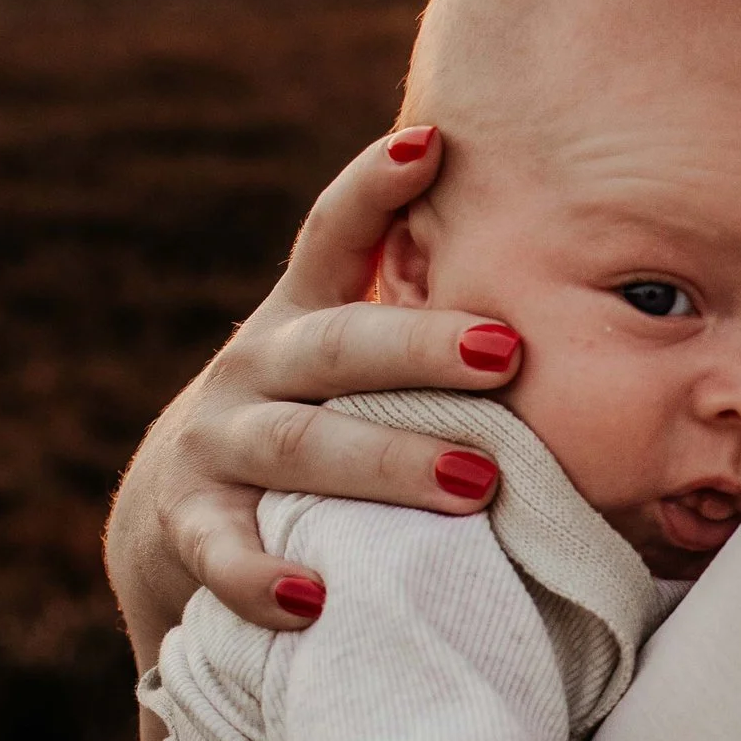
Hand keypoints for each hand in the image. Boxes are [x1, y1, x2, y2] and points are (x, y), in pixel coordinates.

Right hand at [103, 122, 528, 650]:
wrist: (182, 516)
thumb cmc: (316, 428)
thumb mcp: (347, 367)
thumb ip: (415, 325)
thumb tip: (558, 280)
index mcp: (304, 318)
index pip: (335, 235)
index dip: (376, 185)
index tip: (432, 141)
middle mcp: (255, 366)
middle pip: (339, 346)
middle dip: (423, 347)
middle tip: (509, 354)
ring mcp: (217, 444)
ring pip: (300, 445)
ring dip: (387, 462)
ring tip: (474, 484)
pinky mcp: (190, 524)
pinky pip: (222, 551)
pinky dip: (262, 575)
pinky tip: (313, 599)